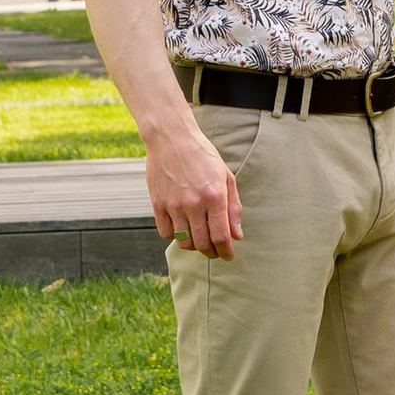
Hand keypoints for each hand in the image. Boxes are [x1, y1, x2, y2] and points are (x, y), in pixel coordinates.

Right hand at [146, 116, 243, 257]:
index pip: (221, 237)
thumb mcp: (226, 177)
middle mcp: (194, 203)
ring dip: (194, 246)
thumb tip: (236, 236)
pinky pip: (166, 233)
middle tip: (215, 251)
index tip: (228, 256)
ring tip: (199, 238)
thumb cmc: (203, 157)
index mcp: (214, 196)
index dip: (226, 252)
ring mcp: (173, 205)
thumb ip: (233, 208)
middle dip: (212, 252)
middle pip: (203, 244)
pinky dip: (175, 236)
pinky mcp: (157, 204)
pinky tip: (182, 227)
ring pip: (184, 242)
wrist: (172, 138)